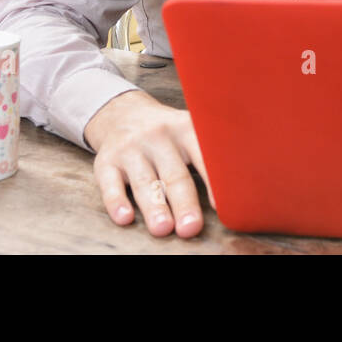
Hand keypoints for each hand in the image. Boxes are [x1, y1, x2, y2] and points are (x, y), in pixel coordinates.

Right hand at [84, 89, 211, 237]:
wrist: (123, 113)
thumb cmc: (167, 134)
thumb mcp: (189, 131)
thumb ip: (208, 156)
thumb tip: (236, 192)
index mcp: (185, 128)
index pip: (202, 155)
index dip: (213, 181)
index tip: (222, 206)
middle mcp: (157, 136)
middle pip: (174, 174)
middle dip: (183, 202)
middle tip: (191, 227)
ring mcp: (130, 148)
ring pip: (144, 181)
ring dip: (154, 206)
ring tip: (163, 228)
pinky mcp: (106, 161)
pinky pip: (110, 183)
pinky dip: (117, 202)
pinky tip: (125, 217)